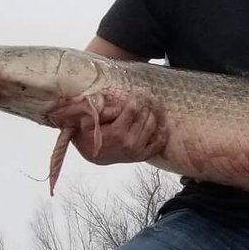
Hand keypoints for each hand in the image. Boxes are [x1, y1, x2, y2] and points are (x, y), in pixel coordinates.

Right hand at [45, 88, 163, 163]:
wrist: (92, 155)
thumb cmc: (88, 137)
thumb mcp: (87, 122)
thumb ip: (99, 110)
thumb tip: (113, 103)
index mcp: (116, 132)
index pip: (133, 109)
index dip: (136, 99)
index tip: (137, 93)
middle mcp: (129, 141)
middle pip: (145, 117)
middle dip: (145, 106)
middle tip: (145, 98)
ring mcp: (137, 150)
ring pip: (152, 127)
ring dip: (153, 115)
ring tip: (150, 108)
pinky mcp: (141, 156)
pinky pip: (157, 145)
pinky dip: (161, 135)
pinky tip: (161, 126)